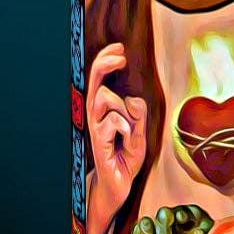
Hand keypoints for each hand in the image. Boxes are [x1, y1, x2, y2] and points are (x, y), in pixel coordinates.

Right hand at [85, 43, 147, 233]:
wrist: (118, 186)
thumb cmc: (126, 158)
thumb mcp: (140, 133)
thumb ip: (138, 115)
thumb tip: (132, 99)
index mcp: (104, 110)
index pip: (100, 79)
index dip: (106, 60)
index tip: (120, 48)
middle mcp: (95, 115)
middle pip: (94, 80)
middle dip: (104, 63)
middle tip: (121, 56)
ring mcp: (94, 127)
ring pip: (107, 99)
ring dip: (125, 112)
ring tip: (128, 132)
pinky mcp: (97, 141)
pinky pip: (115, 122)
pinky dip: (127, 129)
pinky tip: (125, 142)